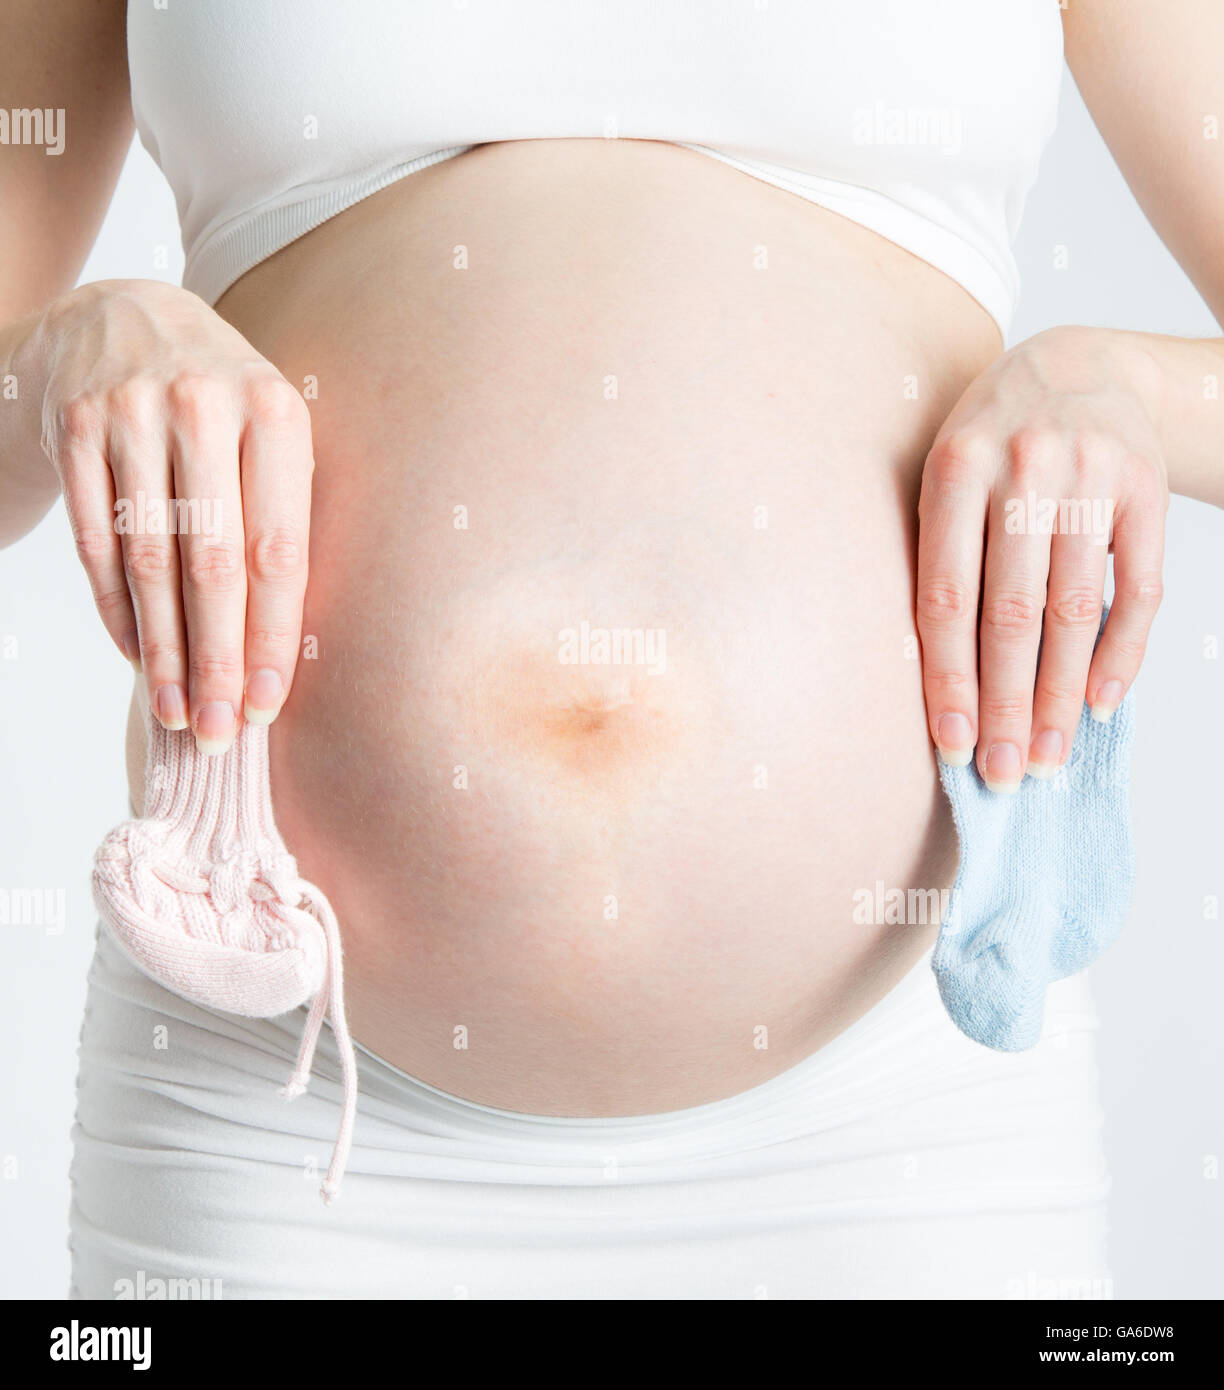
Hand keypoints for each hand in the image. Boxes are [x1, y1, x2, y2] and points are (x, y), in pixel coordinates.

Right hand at [34, 279, 312, 752]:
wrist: (123, 317)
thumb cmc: (223, 403)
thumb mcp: (272, 432)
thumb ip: (286, 514)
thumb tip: (290, 643)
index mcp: (276, 413)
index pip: (277, 550)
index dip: (272, 636)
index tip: (268, 705)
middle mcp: (204, 409)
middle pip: (211, 565)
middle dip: (217, 660)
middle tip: (219, 731)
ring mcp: (131, 415)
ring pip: (148, 562)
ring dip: (164, 651)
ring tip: (178, 712)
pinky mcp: (75, 429)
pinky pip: (95, 543)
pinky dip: (117, 610)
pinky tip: (139, 657)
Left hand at [917, 325, 1167, 788]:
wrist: (1080, 366)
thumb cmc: (990, 443)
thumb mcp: (944, 476)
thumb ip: (938, 556)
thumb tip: (940, 681)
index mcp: (955, 472)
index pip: (946, 598)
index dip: (949, 680)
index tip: (952, 747)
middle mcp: (1023, 471)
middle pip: (1012, 615)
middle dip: (1006, 706)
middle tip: (1002, 776)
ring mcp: (1091, 477)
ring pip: (1076, 611)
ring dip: (1059, 696)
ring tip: (1045, 758)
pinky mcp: (1145, 488)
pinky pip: (1140, 588)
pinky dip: (1121, 653)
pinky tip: (1098, 704)